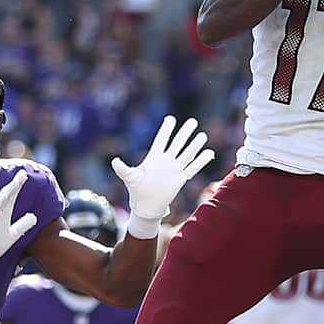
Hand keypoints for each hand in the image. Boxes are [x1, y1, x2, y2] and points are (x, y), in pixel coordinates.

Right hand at [0, 171, 36, 275]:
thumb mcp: (13, 234)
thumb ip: (22, 225)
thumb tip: (34, 216)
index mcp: (3, 214)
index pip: (12, 197)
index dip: (18, 186)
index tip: (24, 175)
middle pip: (7, 195)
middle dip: (15, 184)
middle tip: (23, 173)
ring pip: (1, 201)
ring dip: (9, 190)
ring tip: (17, 181)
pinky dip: (0, 203)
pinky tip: (6, 195)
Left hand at [112, 115, 213, 234]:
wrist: (147, 205)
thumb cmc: (137, 190)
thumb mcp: (129, 178)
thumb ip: (123, 169)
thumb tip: (114, 161)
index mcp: (154, 157)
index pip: (162, 140)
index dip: (166, 130)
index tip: (171, 119)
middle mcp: (166, 160)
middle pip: (178, 143)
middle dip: (185, 133)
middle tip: (193, 122)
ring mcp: (175, 169)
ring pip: (187, 154)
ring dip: (195, 145)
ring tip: (203, 135)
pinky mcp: (181, 178)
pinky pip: (193, 168)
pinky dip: (201, 161)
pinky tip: (209, 153)